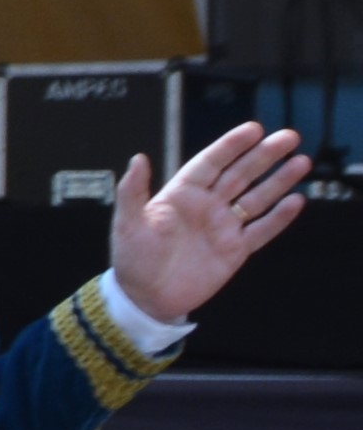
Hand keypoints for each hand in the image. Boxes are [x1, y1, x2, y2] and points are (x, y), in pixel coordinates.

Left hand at [108, 120, 314, 323]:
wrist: (145, 300)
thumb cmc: (132, 260)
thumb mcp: (127, 225)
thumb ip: (133, 191)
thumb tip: (138, 158)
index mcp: (181, 195)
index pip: (211, 163)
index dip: (231, 146)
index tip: (254, 129)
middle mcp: (206, 206)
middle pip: (240, 174)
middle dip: (264, 156)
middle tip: (289, 137)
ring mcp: (222, 227)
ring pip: (256, 198)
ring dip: (278, 181)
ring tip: (302, 162)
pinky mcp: (235, 250)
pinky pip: (261, 230)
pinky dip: (279, 217)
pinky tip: (295, 201)